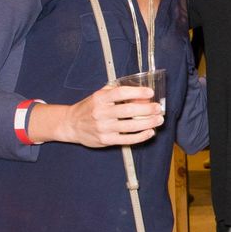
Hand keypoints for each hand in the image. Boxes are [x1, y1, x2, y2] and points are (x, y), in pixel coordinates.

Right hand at [30, 85, 162, 147]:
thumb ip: (115, 91)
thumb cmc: (89, 108)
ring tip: (159, 120)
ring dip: (148, 123)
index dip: (137, 92)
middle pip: (129, 110)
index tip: (150, 93)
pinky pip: (127, 139)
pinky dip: (141, 136)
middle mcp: (101, 112)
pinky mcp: (106, 140)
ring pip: (131, 126)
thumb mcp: (98, 95)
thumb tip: (138, 91)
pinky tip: (150, 132)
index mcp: (100, 98)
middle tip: (158, 108)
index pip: (121, 93)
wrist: (71, 124)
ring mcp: (104, 127)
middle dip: (147, 109)